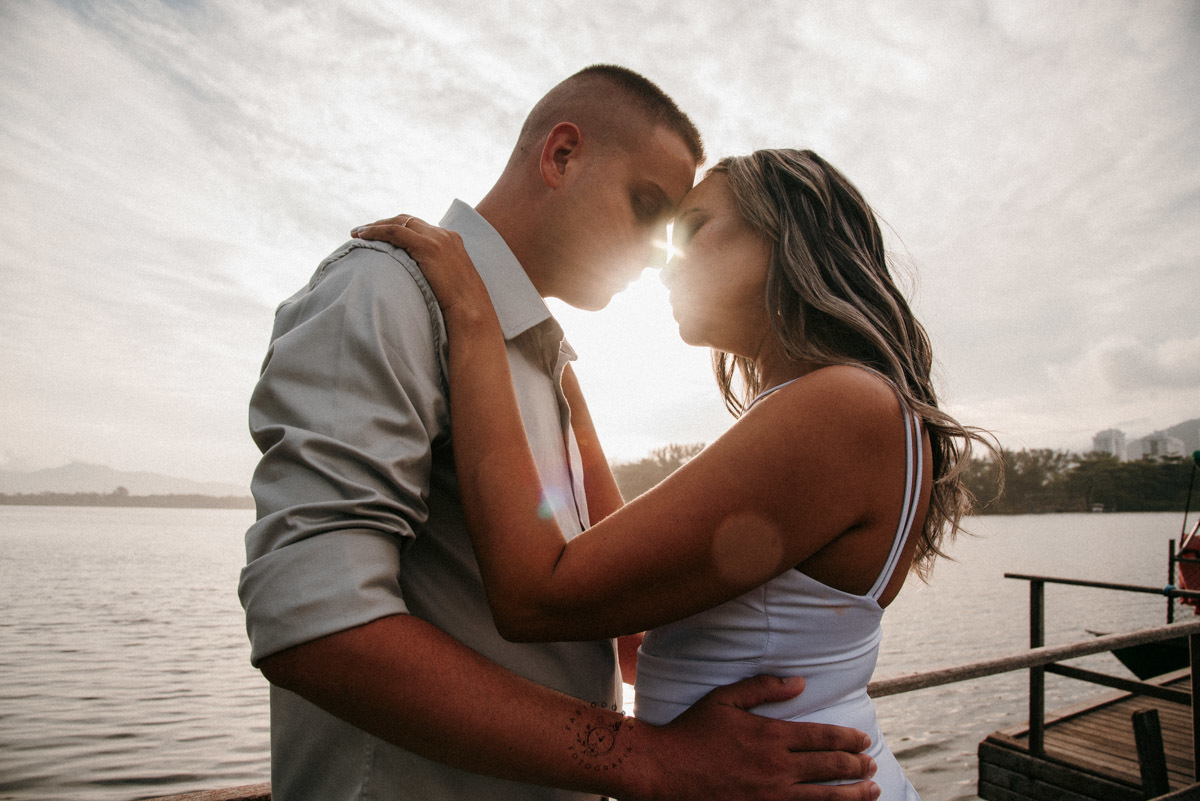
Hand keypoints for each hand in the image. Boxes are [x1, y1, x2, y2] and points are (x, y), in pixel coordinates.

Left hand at [352, 214, 491, 322]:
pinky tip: (362, 237)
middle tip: (363, 232)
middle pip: (407, 220)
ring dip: (375, 226)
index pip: (418, 226)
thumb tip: (419, 281)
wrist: (471, 309)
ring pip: (398, 222)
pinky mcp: (428, 246)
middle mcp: (445, 234)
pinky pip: (395, 232)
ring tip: (357, 234)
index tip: (380, 235)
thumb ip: (436, 272)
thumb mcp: (450, 282)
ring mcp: (437, 238)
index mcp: (451, 239)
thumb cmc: (461, 305)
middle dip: (383, 223)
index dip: (396, 228)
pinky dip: (376, 232)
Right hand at [635, 675, 878, 800]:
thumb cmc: (692, 731)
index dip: (848, 740)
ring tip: (872, 792)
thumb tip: (800, 682)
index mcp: (770, 736)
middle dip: (857, 766)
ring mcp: (771, 795)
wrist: (664, 770)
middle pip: (830, 767)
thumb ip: (763, 688)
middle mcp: (777, 767)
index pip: (822, 737)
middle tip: (871, 764)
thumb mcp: (725, 699)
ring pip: (824, 797)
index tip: (863, 741)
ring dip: (853, 794)